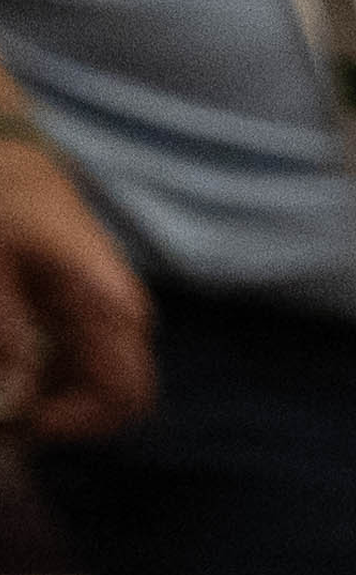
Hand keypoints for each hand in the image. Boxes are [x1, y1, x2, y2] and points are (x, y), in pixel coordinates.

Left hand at [0, 138, 153, 439]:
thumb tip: (14, 403)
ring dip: (57, 397)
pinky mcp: (94, 305)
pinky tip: (15, 360)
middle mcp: (125, 316)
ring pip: (102, 383)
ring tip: (8, 387)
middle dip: (66, 417)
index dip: (71, 424)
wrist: (6, 150)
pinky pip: (88, 359)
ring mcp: (113, 311)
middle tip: (13, 416)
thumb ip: (7, 336)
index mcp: (110, 308)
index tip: (18, 422)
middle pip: (118, 399)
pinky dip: (53, 373)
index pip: (122, 397)